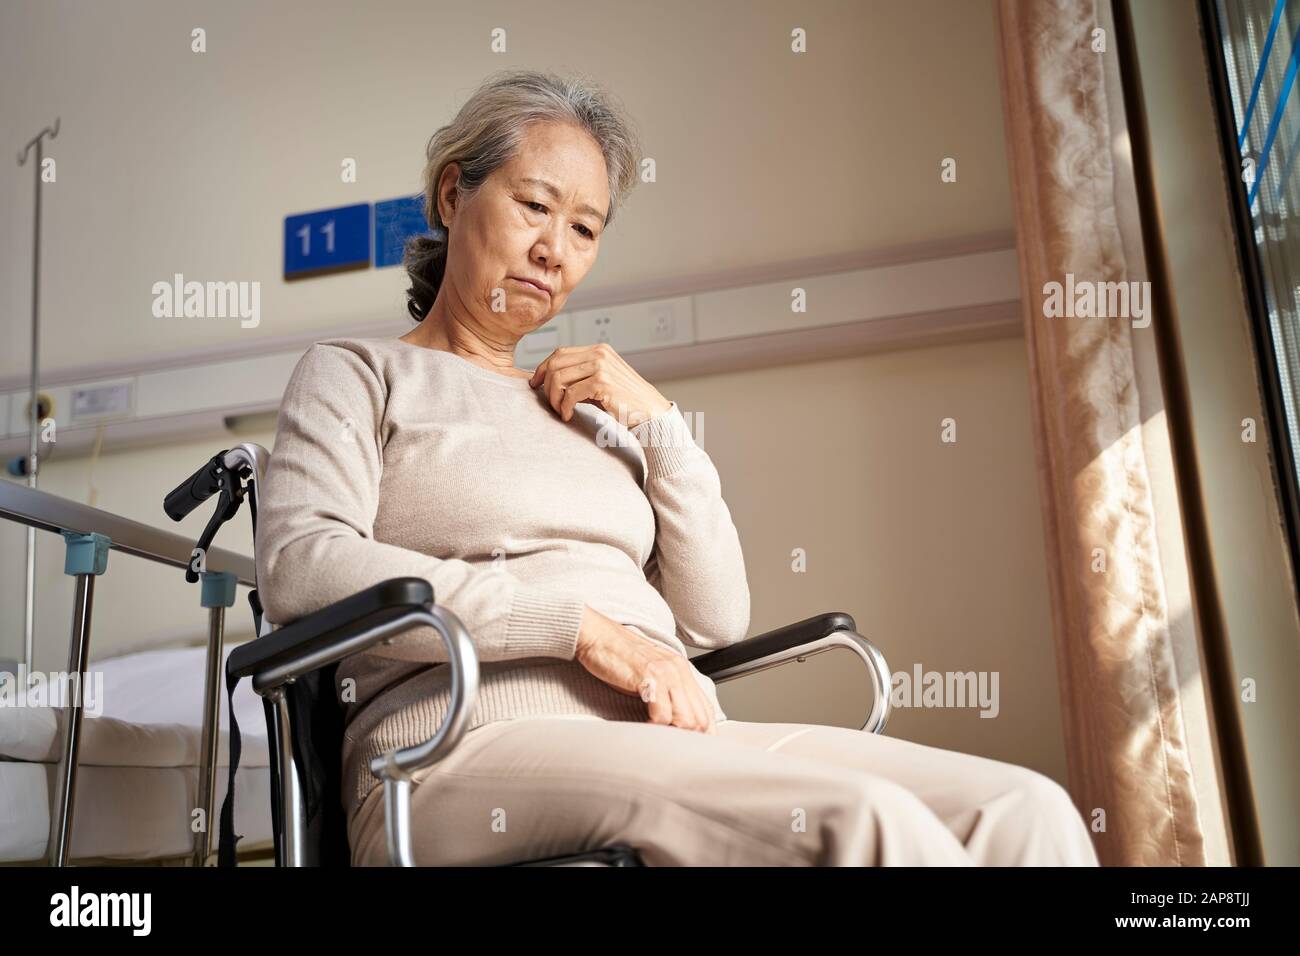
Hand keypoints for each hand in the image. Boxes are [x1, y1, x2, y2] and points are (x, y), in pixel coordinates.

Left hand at [528, 343, 671, 427]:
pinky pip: (570, 394)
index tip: (536, 384)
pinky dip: (564, 407)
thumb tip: (550, 378)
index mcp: (599, 350)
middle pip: (555, 364)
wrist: (650, 413)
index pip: (560, 353)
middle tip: (550, 403)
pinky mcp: (602, 383)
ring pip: (559, 378)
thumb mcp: (602, 381)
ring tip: (561, 411)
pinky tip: (568, 416)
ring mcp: (601, 367)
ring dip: (554, 399)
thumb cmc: (625, 402)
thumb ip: (582, 374)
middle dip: (546, 385)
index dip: (543, 368)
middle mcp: (600, 354)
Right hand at [574, 606, 716, 733]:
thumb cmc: (617, 658)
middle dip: (687, 739)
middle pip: (700, 719)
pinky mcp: (650, 678)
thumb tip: (672, 722)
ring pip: (686, 720)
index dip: (704, 733)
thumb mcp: (650, 674)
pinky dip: (654, 729)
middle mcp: (679, 671)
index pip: (706, 710)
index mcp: (682, 671)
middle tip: (670, 747)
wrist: (597, 635)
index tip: (691, 748)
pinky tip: (644, 728)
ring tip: (657, 739)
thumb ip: (665, 693)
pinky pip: (662, 715)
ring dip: (672, 735)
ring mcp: (667, 674)